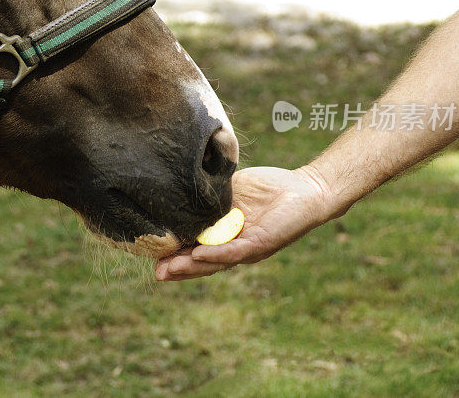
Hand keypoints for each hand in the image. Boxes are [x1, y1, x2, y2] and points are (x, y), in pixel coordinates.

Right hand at [155, 166, 333, 280]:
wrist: (306, 190)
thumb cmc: (269, 188)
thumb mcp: (231, 189)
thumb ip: (210, 194)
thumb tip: (182, 185)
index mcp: (223, 234)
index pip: (195, 248)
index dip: (174, 254)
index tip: (152, 256)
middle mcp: (232, 245)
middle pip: (201, 262)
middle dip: (178, 268)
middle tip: (156, 273)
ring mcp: (246, 247)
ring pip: (215, 262)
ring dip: (192, 267)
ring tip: (169, 270)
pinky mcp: (260, 243)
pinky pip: (236, 252)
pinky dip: (217, 255)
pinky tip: (200, 255)